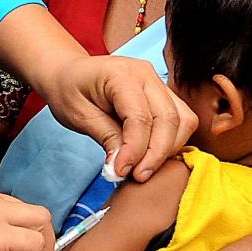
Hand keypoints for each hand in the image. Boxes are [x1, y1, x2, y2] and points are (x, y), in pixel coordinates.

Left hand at [39, 55, 195, 181]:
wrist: (68, 74)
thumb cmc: (69, 91)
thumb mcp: (79, 115)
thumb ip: (106, 137)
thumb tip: (124, 167)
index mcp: (121, 74)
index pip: (140, 117)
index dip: (135, 149)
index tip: (121, 171)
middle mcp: (146, 74)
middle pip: (168, 119)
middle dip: (156, 153)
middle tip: (137, 176)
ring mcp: (158, 82)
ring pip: (183, 120)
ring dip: (168, 149)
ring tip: (143, 167)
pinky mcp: (163, 94)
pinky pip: (180, 119)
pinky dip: (171, 141)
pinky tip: (150, 156)